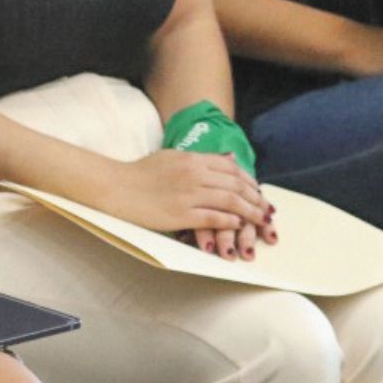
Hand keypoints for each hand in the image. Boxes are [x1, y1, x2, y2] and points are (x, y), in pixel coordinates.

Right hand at [92, 149, 273, 258]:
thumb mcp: (172, 157)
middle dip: (255, 197)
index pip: (231, 168)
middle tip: (266, 208)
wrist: (116, 188)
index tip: (258, 190)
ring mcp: (188, 194)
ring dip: (249, 211)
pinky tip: (238, 225)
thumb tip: (229, 159)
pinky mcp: (181, 214)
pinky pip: (214, 217)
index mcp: (191, 159)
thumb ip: (201, 159)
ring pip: (230, 201)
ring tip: (259, 219)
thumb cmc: (140, 173)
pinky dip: (230, 221)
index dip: (248, 180)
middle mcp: (193, 174)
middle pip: (235, 184)